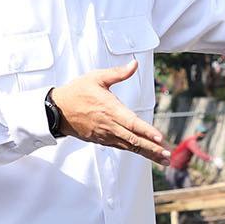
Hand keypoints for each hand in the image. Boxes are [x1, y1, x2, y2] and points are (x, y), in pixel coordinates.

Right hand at [51, 62, 170, 162]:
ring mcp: (105, 135)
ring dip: (147, 152)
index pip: (132, 123)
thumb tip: (134, 64)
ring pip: (129, 146)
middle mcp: (109, 125)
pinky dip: (135, 151)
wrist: (56, 110)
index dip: (146, 131)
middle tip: (167, 155)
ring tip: (163, 159)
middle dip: (152, 148)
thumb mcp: (96, 77)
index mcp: (110, 109)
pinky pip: (121, 147)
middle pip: (134, 139)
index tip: (159, 138)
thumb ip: (117, 73)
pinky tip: (146, 154)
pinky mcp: (101, 140)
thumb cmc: (77, 92)